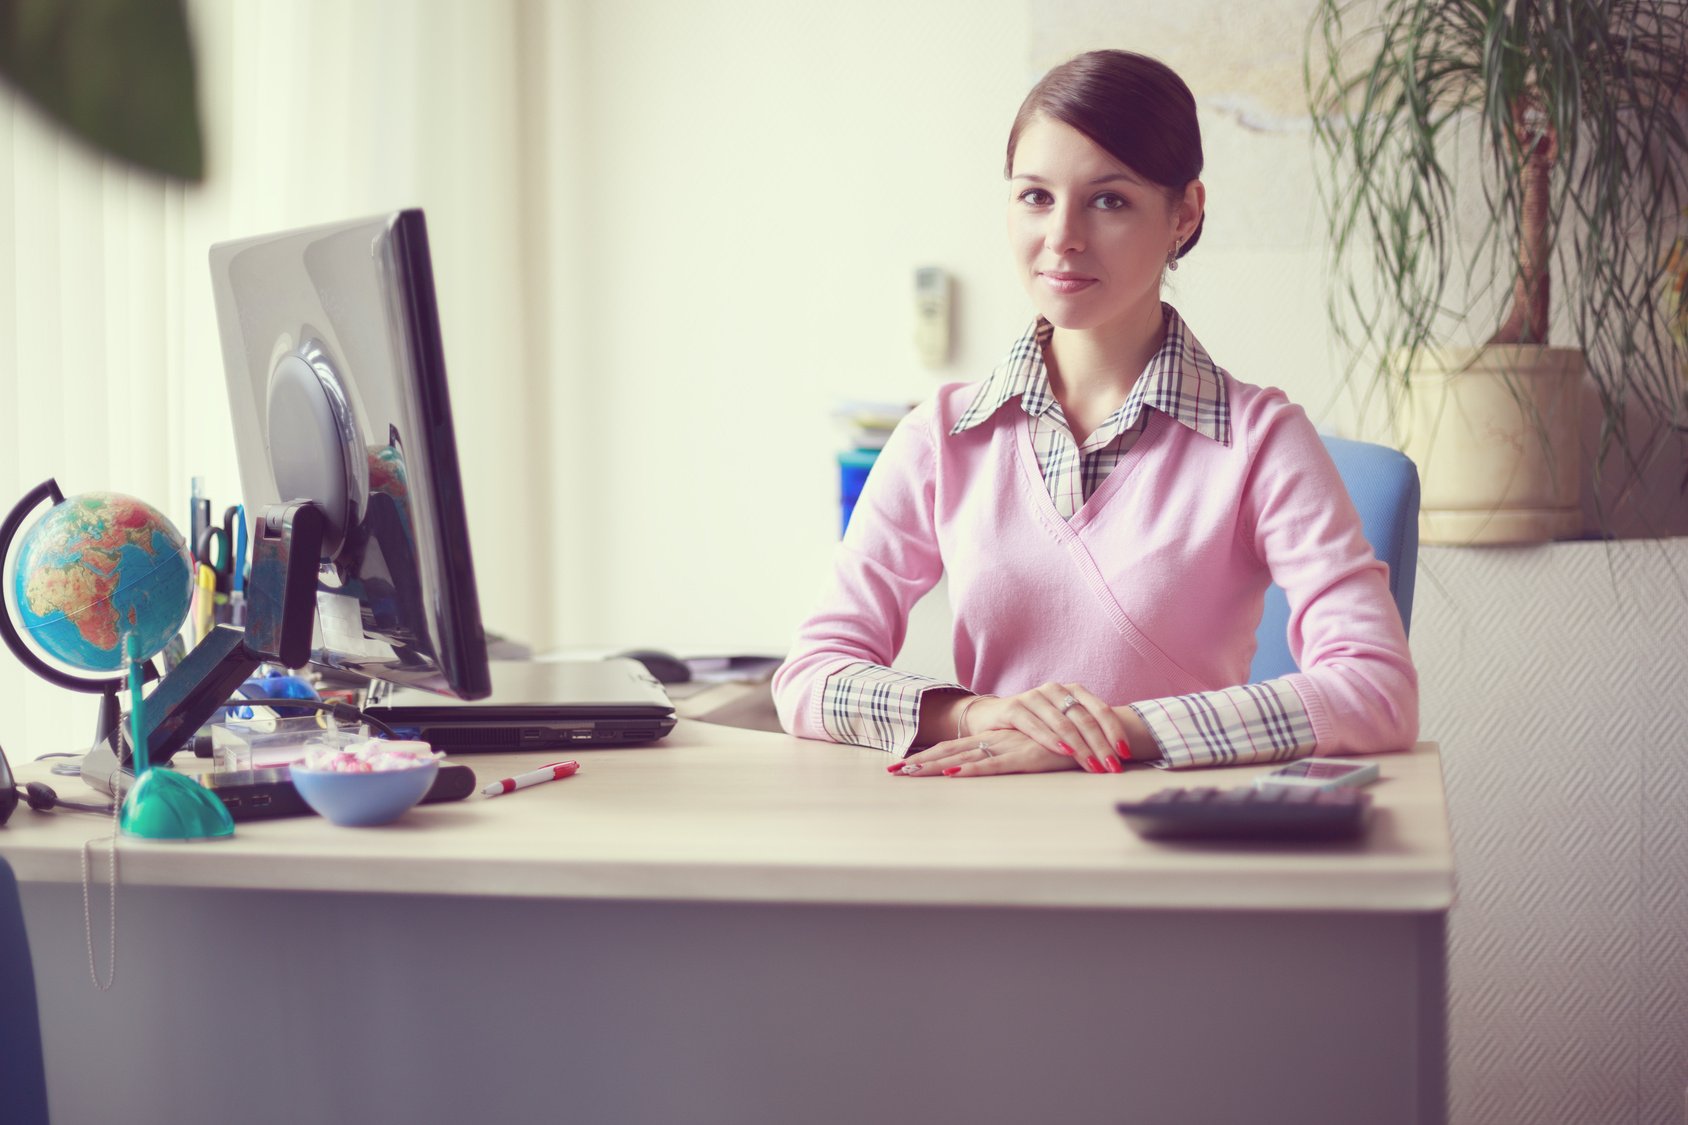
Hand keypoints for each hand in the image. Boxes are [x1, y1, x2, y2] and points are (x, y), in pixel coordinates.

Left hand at [888, 727, 1078, 777]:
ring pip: (965, 756)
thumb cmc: (1066, 745)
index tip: (900, 767)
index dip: (927, 757)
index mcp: (995, 739)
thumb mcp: (1032, 752)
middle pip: (950, 751)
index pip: (953, 748)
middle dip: (920, 763)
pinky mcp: (1026, 756)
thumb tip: (992, 768)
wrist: (1098, 732)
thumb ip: (1012, 758)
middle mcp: (997, 740)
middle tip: (892, 774)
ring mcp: (1009, 746)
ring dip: (935, 766)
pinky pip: (995, 764)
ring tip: (909, 774)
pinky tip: (953, 775)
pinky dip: (972, 770)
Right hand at [961, 682, 1131, 772]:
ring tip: (1094, 766)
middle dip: (1102, 745)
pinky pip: (1036, 725)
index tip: (1126, 754)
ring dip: (1081, 747)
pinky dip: (1052, 739)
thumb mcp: (1063, 723)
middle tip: (1113, 767)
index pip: (1101, 710)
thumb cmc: (1036, 724)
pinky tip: (1065, 751)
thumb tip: (1119, 754)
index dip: (1115, 732)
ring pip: (1064, 723)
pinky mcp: (1013, 708)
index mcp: (1073, 691)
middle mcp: (1056, 690)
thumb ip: (1086, 731)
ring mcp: (1034, 697)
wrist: (993, 717)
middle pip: (1085, 719)